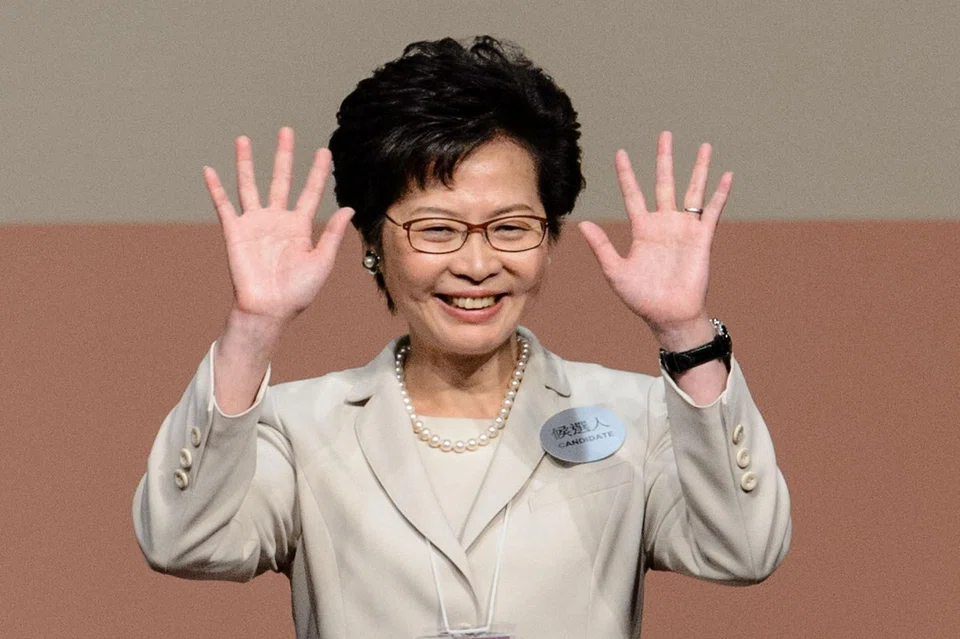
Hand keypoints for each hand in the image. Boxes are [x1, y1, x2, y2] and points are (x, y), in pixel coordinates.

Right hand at [204, 127, 353, 327]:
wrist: (269, 310)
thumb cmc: (297, 292)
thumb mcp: (322, 261)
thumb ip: (334, 234)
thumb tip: (349, 208)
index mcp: (300, 227)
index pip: (310, 192)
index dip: (317, 172)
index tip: (324, 151)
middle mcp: (277, 220)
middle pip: (280, 180)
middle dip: (283, 156)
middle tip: (285, 131)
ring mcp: (255, 224)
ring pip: (249, 185)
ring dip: (246, 163)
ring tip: (243, 140)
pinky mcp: (235, 232)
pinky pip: (224, 205)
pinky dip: (215, 188)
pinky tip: (209, 170)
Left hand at [579, 131, 731, 348]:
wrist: (668, 315)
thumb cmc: (641, 297)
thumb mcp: (615, 271)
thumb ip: (601, 247)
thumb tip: (584, 224)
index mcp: (642, 229)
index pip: (632, 194)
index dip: (626, 174)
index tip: (620, 152)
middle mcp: (664, 223)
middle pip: (663, 183)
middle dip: (664, 159)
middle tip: (665, 135)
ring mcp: (684, 229)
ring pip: (692, 191)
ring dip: (698, 169)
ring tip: (704, 146)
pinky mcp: (702, 238)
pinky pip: (712, 211)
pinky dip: (720, 193)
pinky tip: (727, 176)